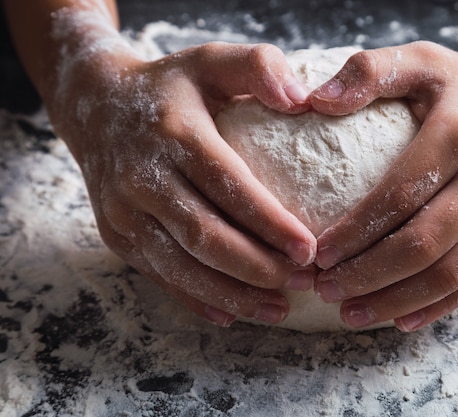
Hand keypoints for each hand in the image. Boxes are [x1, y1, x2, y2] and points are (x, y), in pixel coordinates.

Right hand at [48, 41, 316, 325]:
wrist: (95, 106)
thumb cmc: (170, 87)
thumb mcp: (211, 60)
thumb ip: (258, 67)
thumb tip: (302, 100)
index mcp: (174, 136)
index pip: (228, 187)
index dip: (269, 223)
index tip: (309, 250)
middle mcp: (143, 178)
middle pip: (206, 237)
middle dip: (258, 268)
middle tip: (303, 282)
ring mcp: (124, 213)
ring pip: (182, 267)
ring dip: (233, 295)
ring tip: (278, 310)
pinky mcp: (118, 236)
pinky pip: (159, 277)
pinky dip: (197, 300)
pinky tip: (232, 315)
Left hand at [309, 41, 457, 330]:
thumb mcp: (423, 62)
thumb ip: (369, 72)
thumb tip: (315, 100)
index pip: (397, 196)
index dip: (354, 232)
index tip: (318, 254)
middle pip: (420, 245)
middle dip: (366, 275)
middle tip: (323, 289)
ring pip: (447, 275)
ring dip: (394, 301)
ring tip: (349, 313)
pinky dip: (434, 308)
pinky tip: (398, 319)